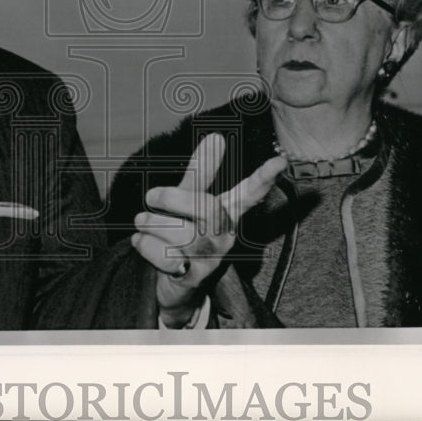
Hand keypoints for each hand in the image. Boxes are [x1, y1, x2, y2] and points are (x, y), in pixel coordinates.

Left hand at [130, 133, 287, 326]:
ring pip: (179, 233)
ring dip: (151, 224)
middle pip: (208, 209)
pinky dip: (145, 245)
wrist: (171, 284)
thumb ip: (201, 171)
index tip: (280, 160)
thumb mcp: (188, 200)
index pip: (250, 192)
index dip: (264, 178)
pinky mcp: (194, 277)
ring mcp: (212, 258)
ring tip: (143, 222)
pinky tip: (141, 242)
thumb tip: (217, 136)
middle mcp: (226, 234)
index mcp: (227, 211)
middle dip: (173, 199)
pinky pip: (165, 256)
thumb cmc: (182, 232)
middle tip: (150, 196)